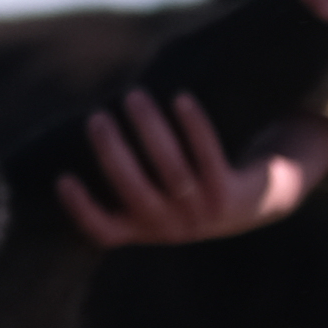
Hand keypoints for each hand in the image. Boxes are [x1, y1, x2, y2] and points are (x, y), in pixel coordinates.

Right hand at [62, 92, 327, 249]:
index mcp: (148, 229)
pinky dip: (194, 127)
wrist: (264, 200)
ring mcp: (205, 213)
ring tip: (135, 96)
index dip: (82, 210)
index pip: (106, 231)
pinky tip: (181, 98)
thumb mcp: (161, 191)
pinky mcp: (233, 195)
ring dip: (150, 131)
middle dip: (112, 153)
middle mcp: (174, 228)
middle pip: (136, 193)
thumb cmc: (196, 186)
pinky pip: (209, 157)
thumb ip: (129, 172)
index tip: (63, 177)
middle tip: (97, 117)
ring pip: (172, 171)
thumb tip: (85, 125)